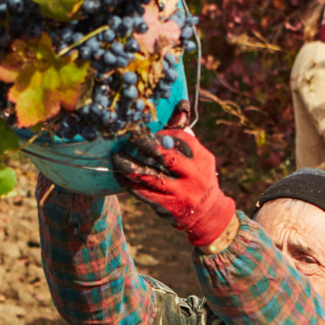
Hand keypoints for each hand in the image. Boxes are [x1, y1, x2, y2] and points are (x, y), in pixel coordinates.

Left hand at [113, 127, 237, 249]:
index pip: (183, 140)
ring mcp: (181, 194)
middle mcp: (194, 177)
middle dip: (146, 146)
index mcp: (202, 160)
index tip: (149, 130)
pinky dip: (130, 184)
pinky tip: (120, 175)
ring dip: (130, 166)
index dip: (164, 133)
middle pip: (167, 158)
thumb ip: (186, 139)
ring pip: (151, 178)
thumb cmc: (198, 177)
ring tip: (117, 157)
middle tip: (130, 137)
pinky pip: (144, 194)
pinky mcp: (168, 207)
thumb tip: (175, 112)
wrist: (207, 213)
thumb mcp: (200, 159)